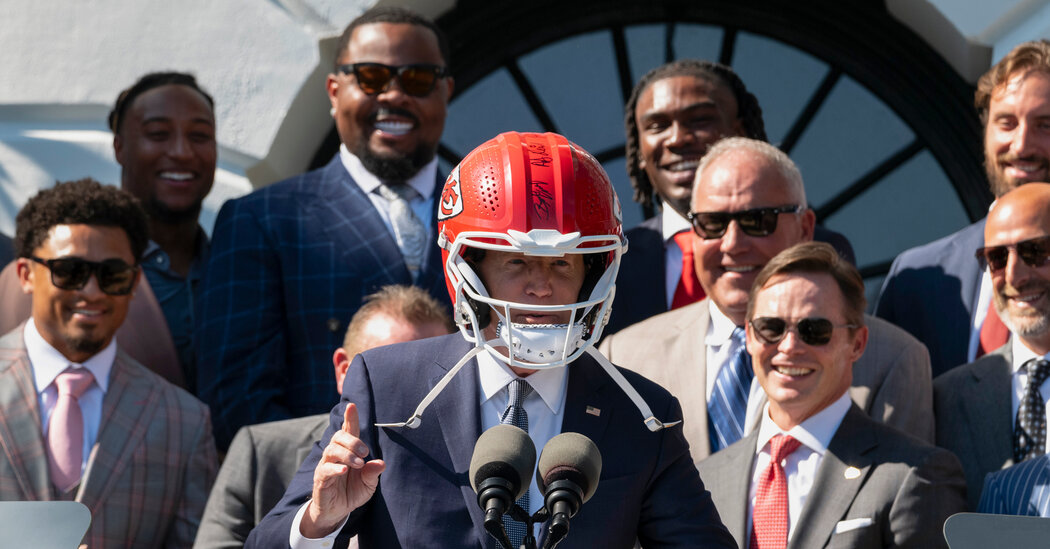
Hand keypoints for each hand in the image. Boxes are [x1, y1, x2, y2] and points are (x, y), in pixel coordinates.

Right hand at [301, 402, 385, 537]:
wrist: (337, 511)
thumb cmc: (352, 492)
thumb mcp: (368, 483)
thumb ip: (373, 472)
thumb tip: (381, 463)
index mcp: (348, 451)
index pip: (348, 430)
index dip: (350, 418)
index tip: (352, 406)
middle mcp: (335, 455)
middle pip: (339, 436)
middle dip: (353, 441)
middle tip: (365, 453)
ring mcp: (326, 465)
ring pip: (331, 450)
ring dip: (347, 454)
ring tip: (358, 464)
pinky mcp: (320, 478)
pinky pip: (325, 469)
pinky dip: (335, 468)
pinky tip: (344, 470)